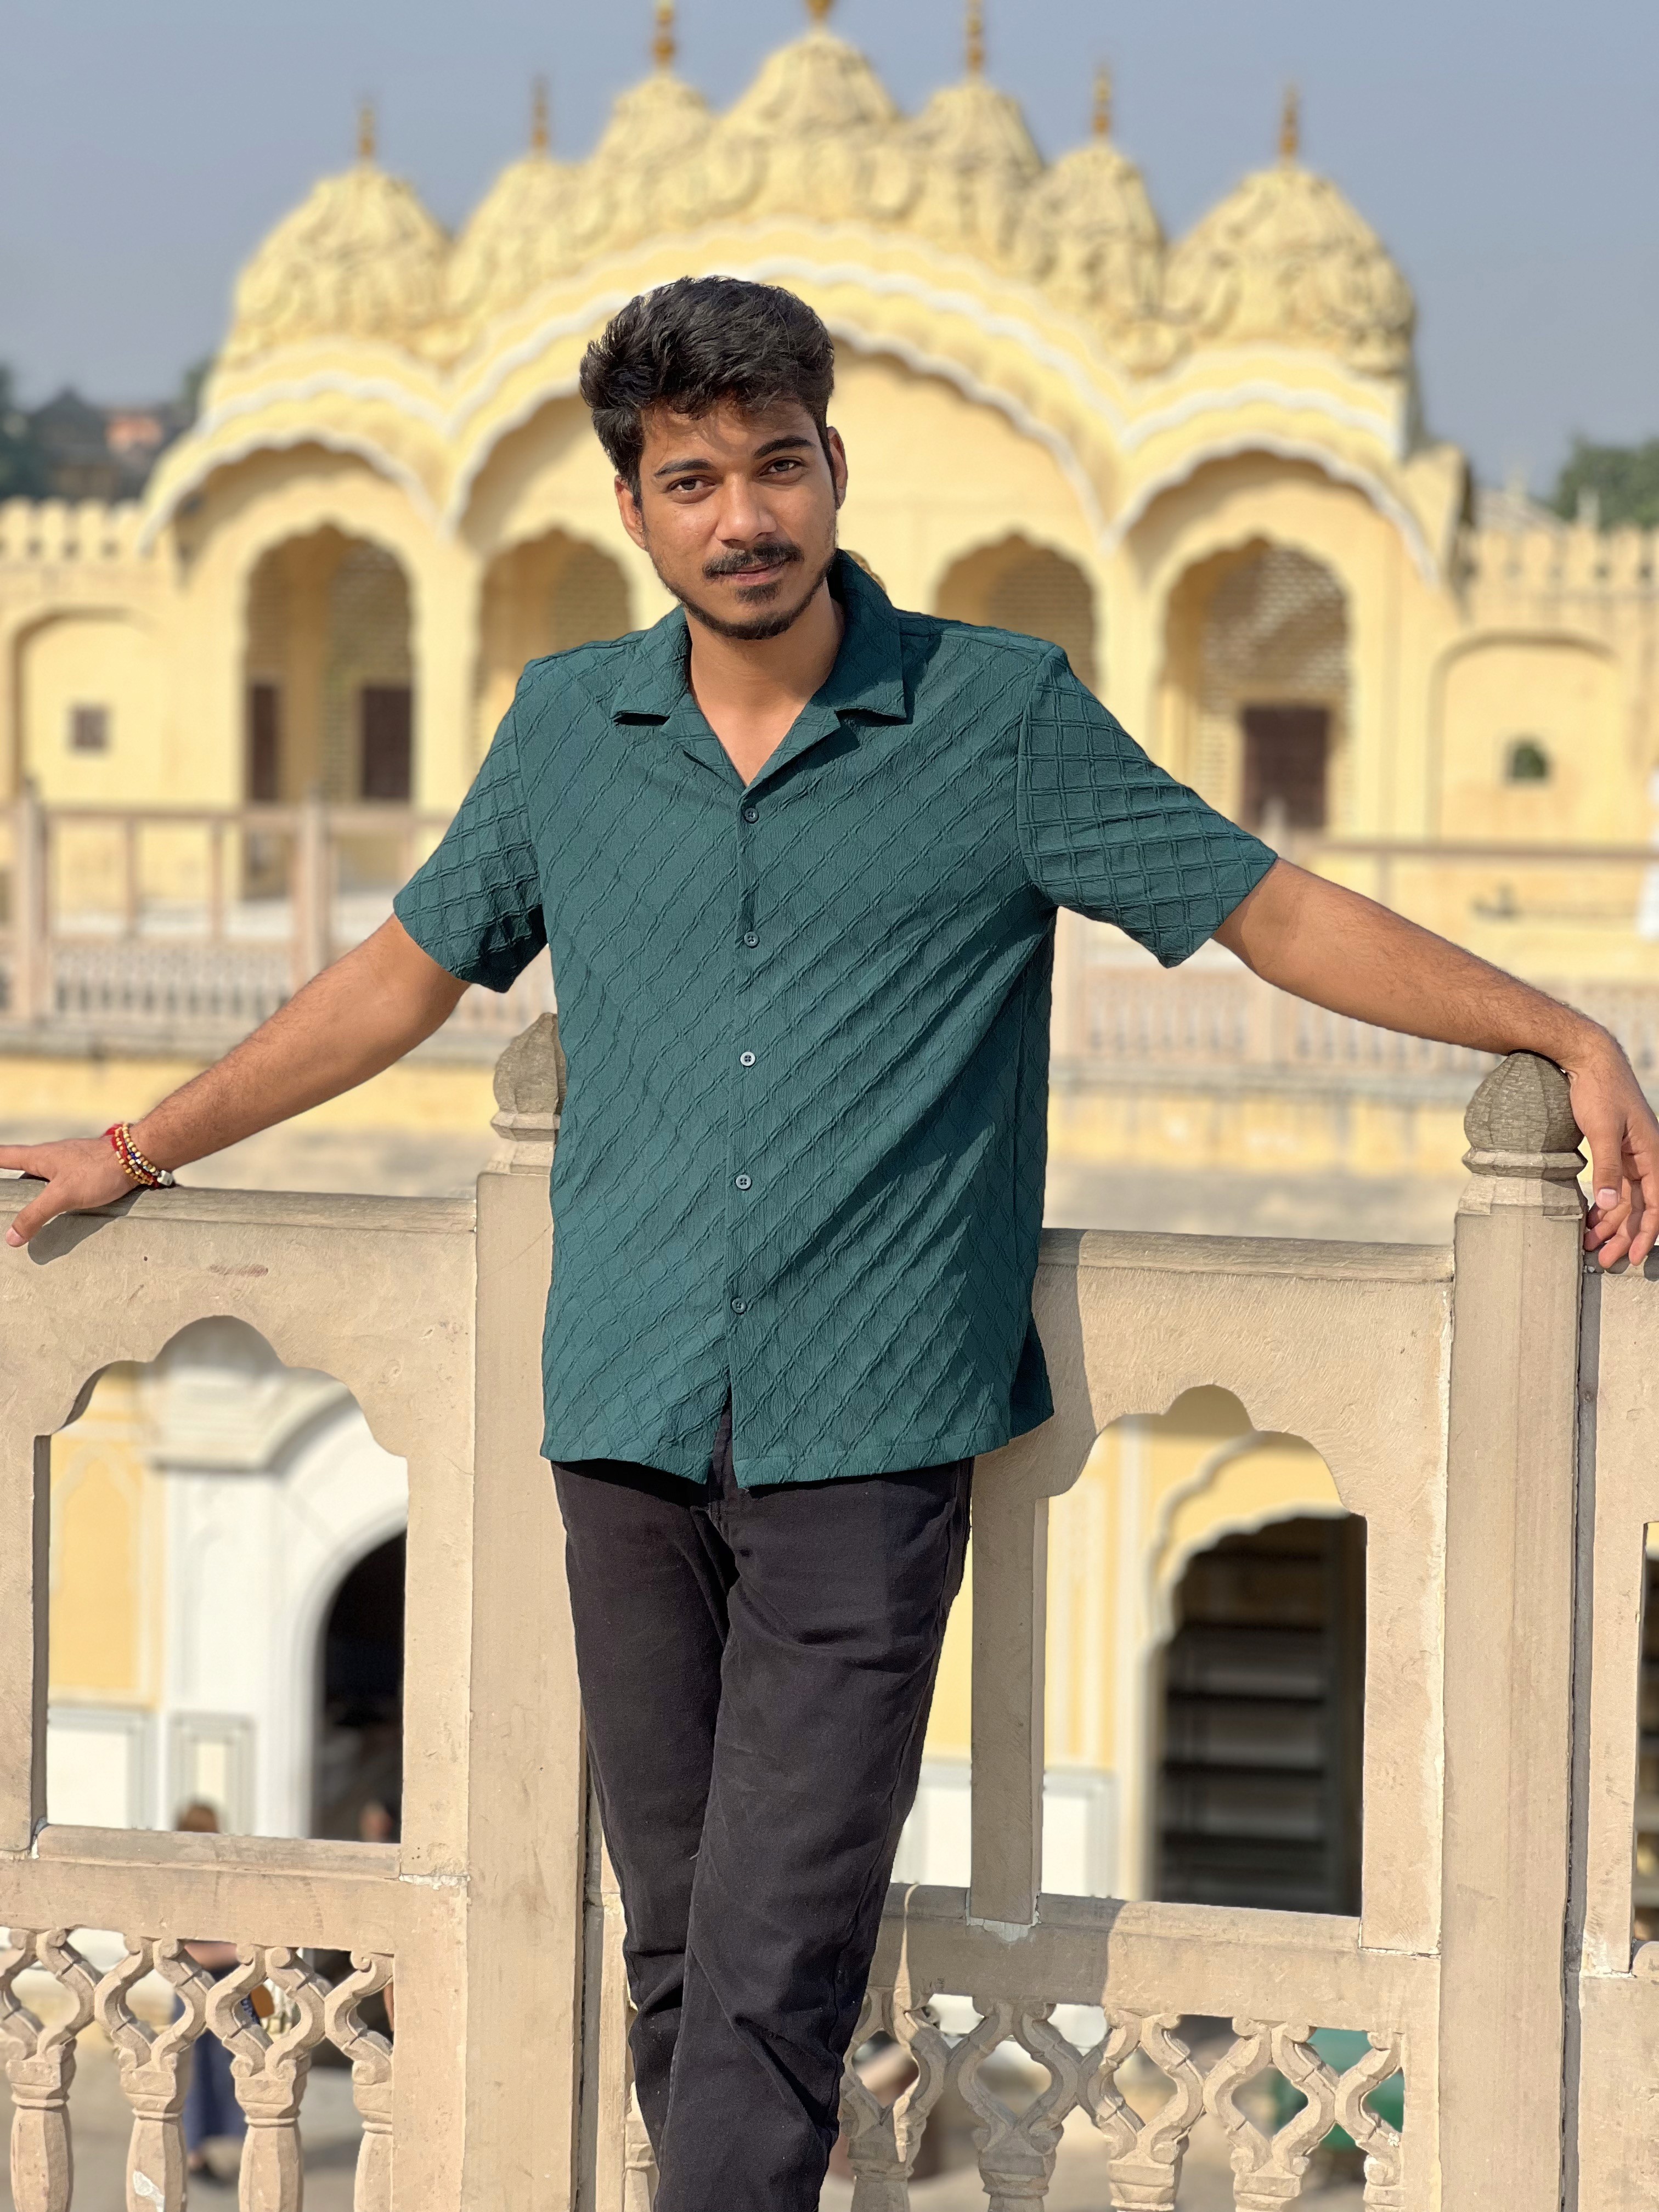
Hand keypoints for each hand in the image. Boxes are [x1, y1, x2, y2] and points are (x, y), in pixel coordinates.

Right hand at [0, 1137, 136, 1248]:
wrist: (136, 1157)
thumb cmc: (98, 1170)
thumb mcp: (62, 1195)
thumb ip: (36, 1215)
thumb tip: (12, 1237)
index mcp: (38, 1156)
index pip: (3, 1156)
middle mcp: (50, 1156)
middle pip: (22, 1169)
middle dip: (13, 1185)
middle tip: (8, 1204)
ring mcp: (68, 1162)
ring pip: (43, 1177)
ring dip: (35, 1192)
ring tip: (31, 1213)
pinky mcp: (84, 1169)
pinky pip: (62, 1182)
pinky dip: (55, 1194)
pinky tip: (61, 1208)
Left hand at [1567, 1034, 1658, 1268]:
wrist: (1588, 1060)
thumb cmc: (1599, 1091)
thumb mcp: (1602, 1130)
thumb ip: (1607, 1167)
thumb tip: (1613, 1204)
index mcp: (1652, 1154)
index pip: (1656, 1204)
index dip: (1647, 1233)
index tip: (1633, 1257)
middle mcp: (1646, 1158)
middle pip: (1640, 1208)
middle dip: (1623, 1237)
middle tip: (1604, 1261)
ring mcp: (1630, 1156)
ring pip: (1625, 1200)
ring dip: (1610, 1225)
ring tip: (1589, 1246)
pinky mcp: (1614, 1152)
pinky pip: (1614, 1187)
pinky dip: (1602, 1205)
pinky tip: (1589, 1221)